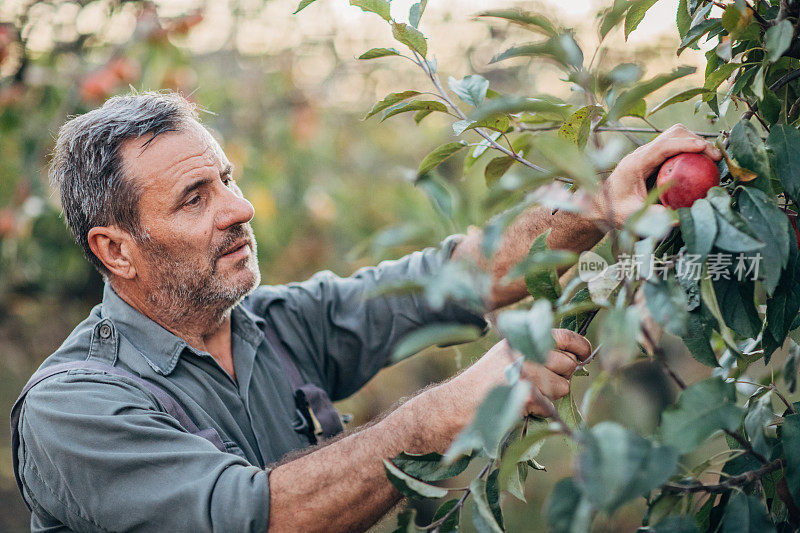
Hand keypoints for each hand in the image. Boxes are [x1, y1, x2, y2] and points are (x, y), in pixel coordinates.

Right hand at [454, 329, 591, 419]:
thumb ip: (534, 349)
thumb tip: (574, 355)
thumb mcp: (506, 354)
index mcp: (519, 339)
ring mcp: (526, 373)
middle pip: (568, 363)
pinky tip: (521, 406)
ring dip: (552, 395)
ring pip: (563, 386)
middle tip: (542, 382)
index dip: (579, 345)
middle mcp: (524, 352)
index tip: (585, 353)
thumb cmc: (484, 381)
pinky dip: (541, 410)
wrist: (456, 404)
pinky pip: (551, 405)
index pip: (561, 335)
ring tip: (527, 394)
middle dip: (562, 375)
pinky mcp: (527, 396)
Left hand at [587, 124, 722, 228]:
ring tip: (713, 160)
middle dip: (696, 140)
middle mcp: (643, 154)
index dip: (684, 144)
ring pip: (675, 136)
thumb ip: (652, 218)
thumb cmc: (614, 210)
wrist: (601, 204)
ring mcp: (649, 154)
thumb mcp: (631, 216)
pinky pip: (676, 147)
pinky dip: (691, 151)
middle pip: (672, 134)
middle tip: (715, 158)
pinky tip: (703, 165)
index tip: (704, 148)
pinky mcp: (654, 158)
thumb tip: (678, 220)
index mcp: (635, 163)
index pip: (662, 146)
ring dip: (695, 143)